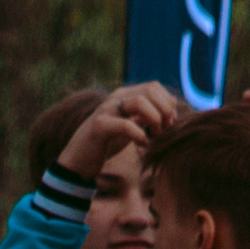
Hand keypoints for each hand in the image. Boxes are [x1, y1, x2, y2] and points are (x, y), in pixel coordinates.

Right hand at [54, 81, 186, 177]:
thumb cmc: (105, 144)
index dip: (167, 103)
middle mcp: (115, 98)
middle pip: (149, 90)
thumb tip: (172, 107)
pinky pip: (126, 124)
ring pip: (139, 101)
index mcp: (123, 96)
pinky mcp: (99, 127)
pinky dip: (140, 135)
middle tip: (164, 129)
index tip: (170, 123)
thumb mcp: (130, 127)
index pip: (153, 86)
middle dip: (164, 110)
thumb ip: (146, 117)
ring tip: (154, 135)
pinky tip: (143, 144)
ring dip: (154, 119)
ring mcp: (106, 110)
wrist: (77, 162)